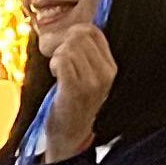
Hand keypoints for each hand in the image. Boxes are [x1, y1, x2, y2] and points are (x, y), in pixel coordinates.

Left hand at [38, 20, 115, 158]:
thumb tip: (76, 28)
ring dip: (57, 56)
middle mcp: (105, 73)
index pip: (93, 30)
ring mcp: (92, 82)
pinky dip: (54, 64)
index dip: (73, 33)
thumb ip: (87, 53)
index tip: (65, 46)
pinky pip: (62, 60)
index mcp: (110, 67)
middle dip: (63, 43)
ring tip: (59, 71)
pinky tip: (56, 76)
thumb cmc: (75, 104)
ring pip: (69, 47)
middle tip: (59, 60)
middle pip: (79, 35)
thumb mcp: (90, 76)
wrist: (70, 136)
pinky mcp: (75, 89)